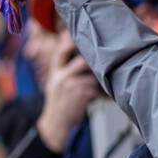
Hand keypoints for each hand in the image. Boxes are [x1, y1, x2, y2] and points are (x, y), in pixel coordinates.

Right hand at [36, 35, 98, 152]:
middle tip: (103, 62)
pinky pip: (95, 89)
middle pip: (82, 62)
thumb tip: (85, 61)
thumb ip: (65, 72)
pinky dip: (98, 94)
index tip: (75, 33)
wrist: (55, 123)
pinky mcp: (79, 95)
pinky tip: (95, 99)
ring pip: (92, 78)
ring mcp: (70, 86)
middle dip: (93, 62)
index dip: (68, 41)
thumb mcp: (56, 85)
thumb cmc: (59, 104)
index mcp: (55, 73)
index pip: (61, 53)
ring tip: (94, 91)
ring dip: (96, 84)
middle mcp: (60, 77)